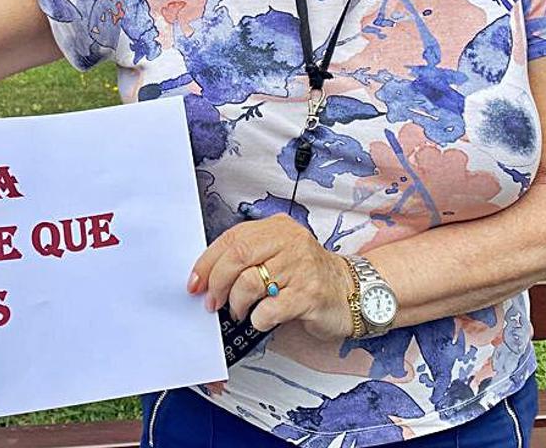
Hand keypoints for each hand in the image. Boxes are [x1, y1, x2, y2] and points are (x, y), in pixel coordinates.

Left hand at [186, 213, 354, 342]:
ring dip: (236, 303)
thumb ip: (249, 256)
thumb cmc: (308, 274)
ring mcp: (301, 267)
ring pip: (250, 283)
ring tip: (239, 310)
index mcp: (277, 228)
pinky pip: (269, 309)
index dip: (208, 261)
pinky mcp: (309, 295)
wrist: (350, 291)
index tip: (195, 281)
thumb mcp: (279, 253)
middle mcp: (290, 242)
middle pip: (238, 257)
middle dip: (217, 282)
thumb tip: (208, 275)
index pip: (232, 238)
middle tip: (213, 301)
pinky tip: (262, 318)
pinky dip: (258, 318)